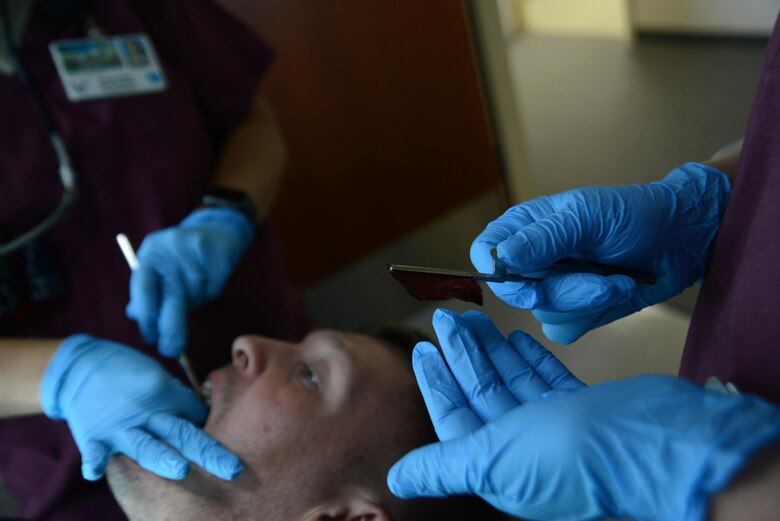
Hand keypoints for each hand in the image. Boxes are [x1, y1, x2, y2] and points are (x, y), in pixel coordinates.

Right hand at [40, 335, 242, 480]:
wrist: (83, 365)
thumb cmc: (128, 372)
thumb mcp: (158, 377)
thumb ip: (177, 399)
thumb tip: (198, 417)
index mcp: (167, 394)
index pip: (196, 417)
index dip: (208, 429)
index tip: (218, 444)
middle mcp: (148, 412)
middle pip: (183, 434)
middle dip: (209, 453)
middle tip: (233, 468)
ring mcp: (120, 426)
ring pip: (146, 446)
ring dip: (162, 458)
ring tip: (181, 470)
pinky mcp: (93, 435)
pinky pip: (94, 451)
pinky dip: (94, 461)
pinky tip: (95, 472)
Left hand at [126, 207, 252, 356]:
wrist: (216, 229)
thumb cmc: (180, 256)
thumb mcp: (157, 266)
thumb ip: (146, 290)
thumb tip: (136, 316)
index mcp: (150, 254)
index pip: (143, 292)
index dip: (146, 319)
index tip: (150, 338)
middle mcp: (170, 251)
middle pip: (171, 300)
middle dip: (171, 331)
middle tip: (170, 351)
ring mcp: (196, 252)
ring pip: (194, 297)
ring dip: (194, 301)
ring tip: (195, 283)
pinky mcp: (218, 256)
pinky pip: (212, 291)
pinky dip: (210, 292)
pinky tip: (209, 278)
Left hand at [388, 309, 779, 520]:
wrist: (661, 449)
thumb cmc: (575, 456)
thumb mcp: (495, 461)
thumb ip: (445, 467)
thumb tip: (398, 481)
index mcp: (499, 466)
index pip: (456, 419)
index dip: (437, 383)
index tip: (423, 348)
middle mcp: (526, 449)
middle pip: (484, 395)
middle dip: (464, 357)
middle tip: (448, 317)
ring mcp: (559, 428)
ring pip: (515, 383)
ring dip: (494, 351)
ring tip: (475, 318)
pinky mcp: (587, 409)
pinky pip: (550, 380)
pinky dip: (532, 359)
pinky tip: (518, 337)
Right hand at [470, 162, 730, 343]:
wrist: (681, 240)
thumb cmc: (635, 214)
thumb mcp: (588, 217)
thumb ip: (544, 238)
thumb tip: (502, 257)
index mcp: (526, 227)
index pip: (487, 254)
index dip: (501, 276)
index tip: (532, 288)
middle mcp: (533, 259)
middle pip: (518, 293)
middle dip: (565, 290)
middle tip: (600, 276)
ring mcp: (553, 288)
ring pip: (544, 314)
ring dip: (588, 301)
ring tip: (617, 279)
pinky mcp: (575, 311)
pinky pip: (564, 330)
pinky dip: (595, 315)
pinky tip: (616, 293)